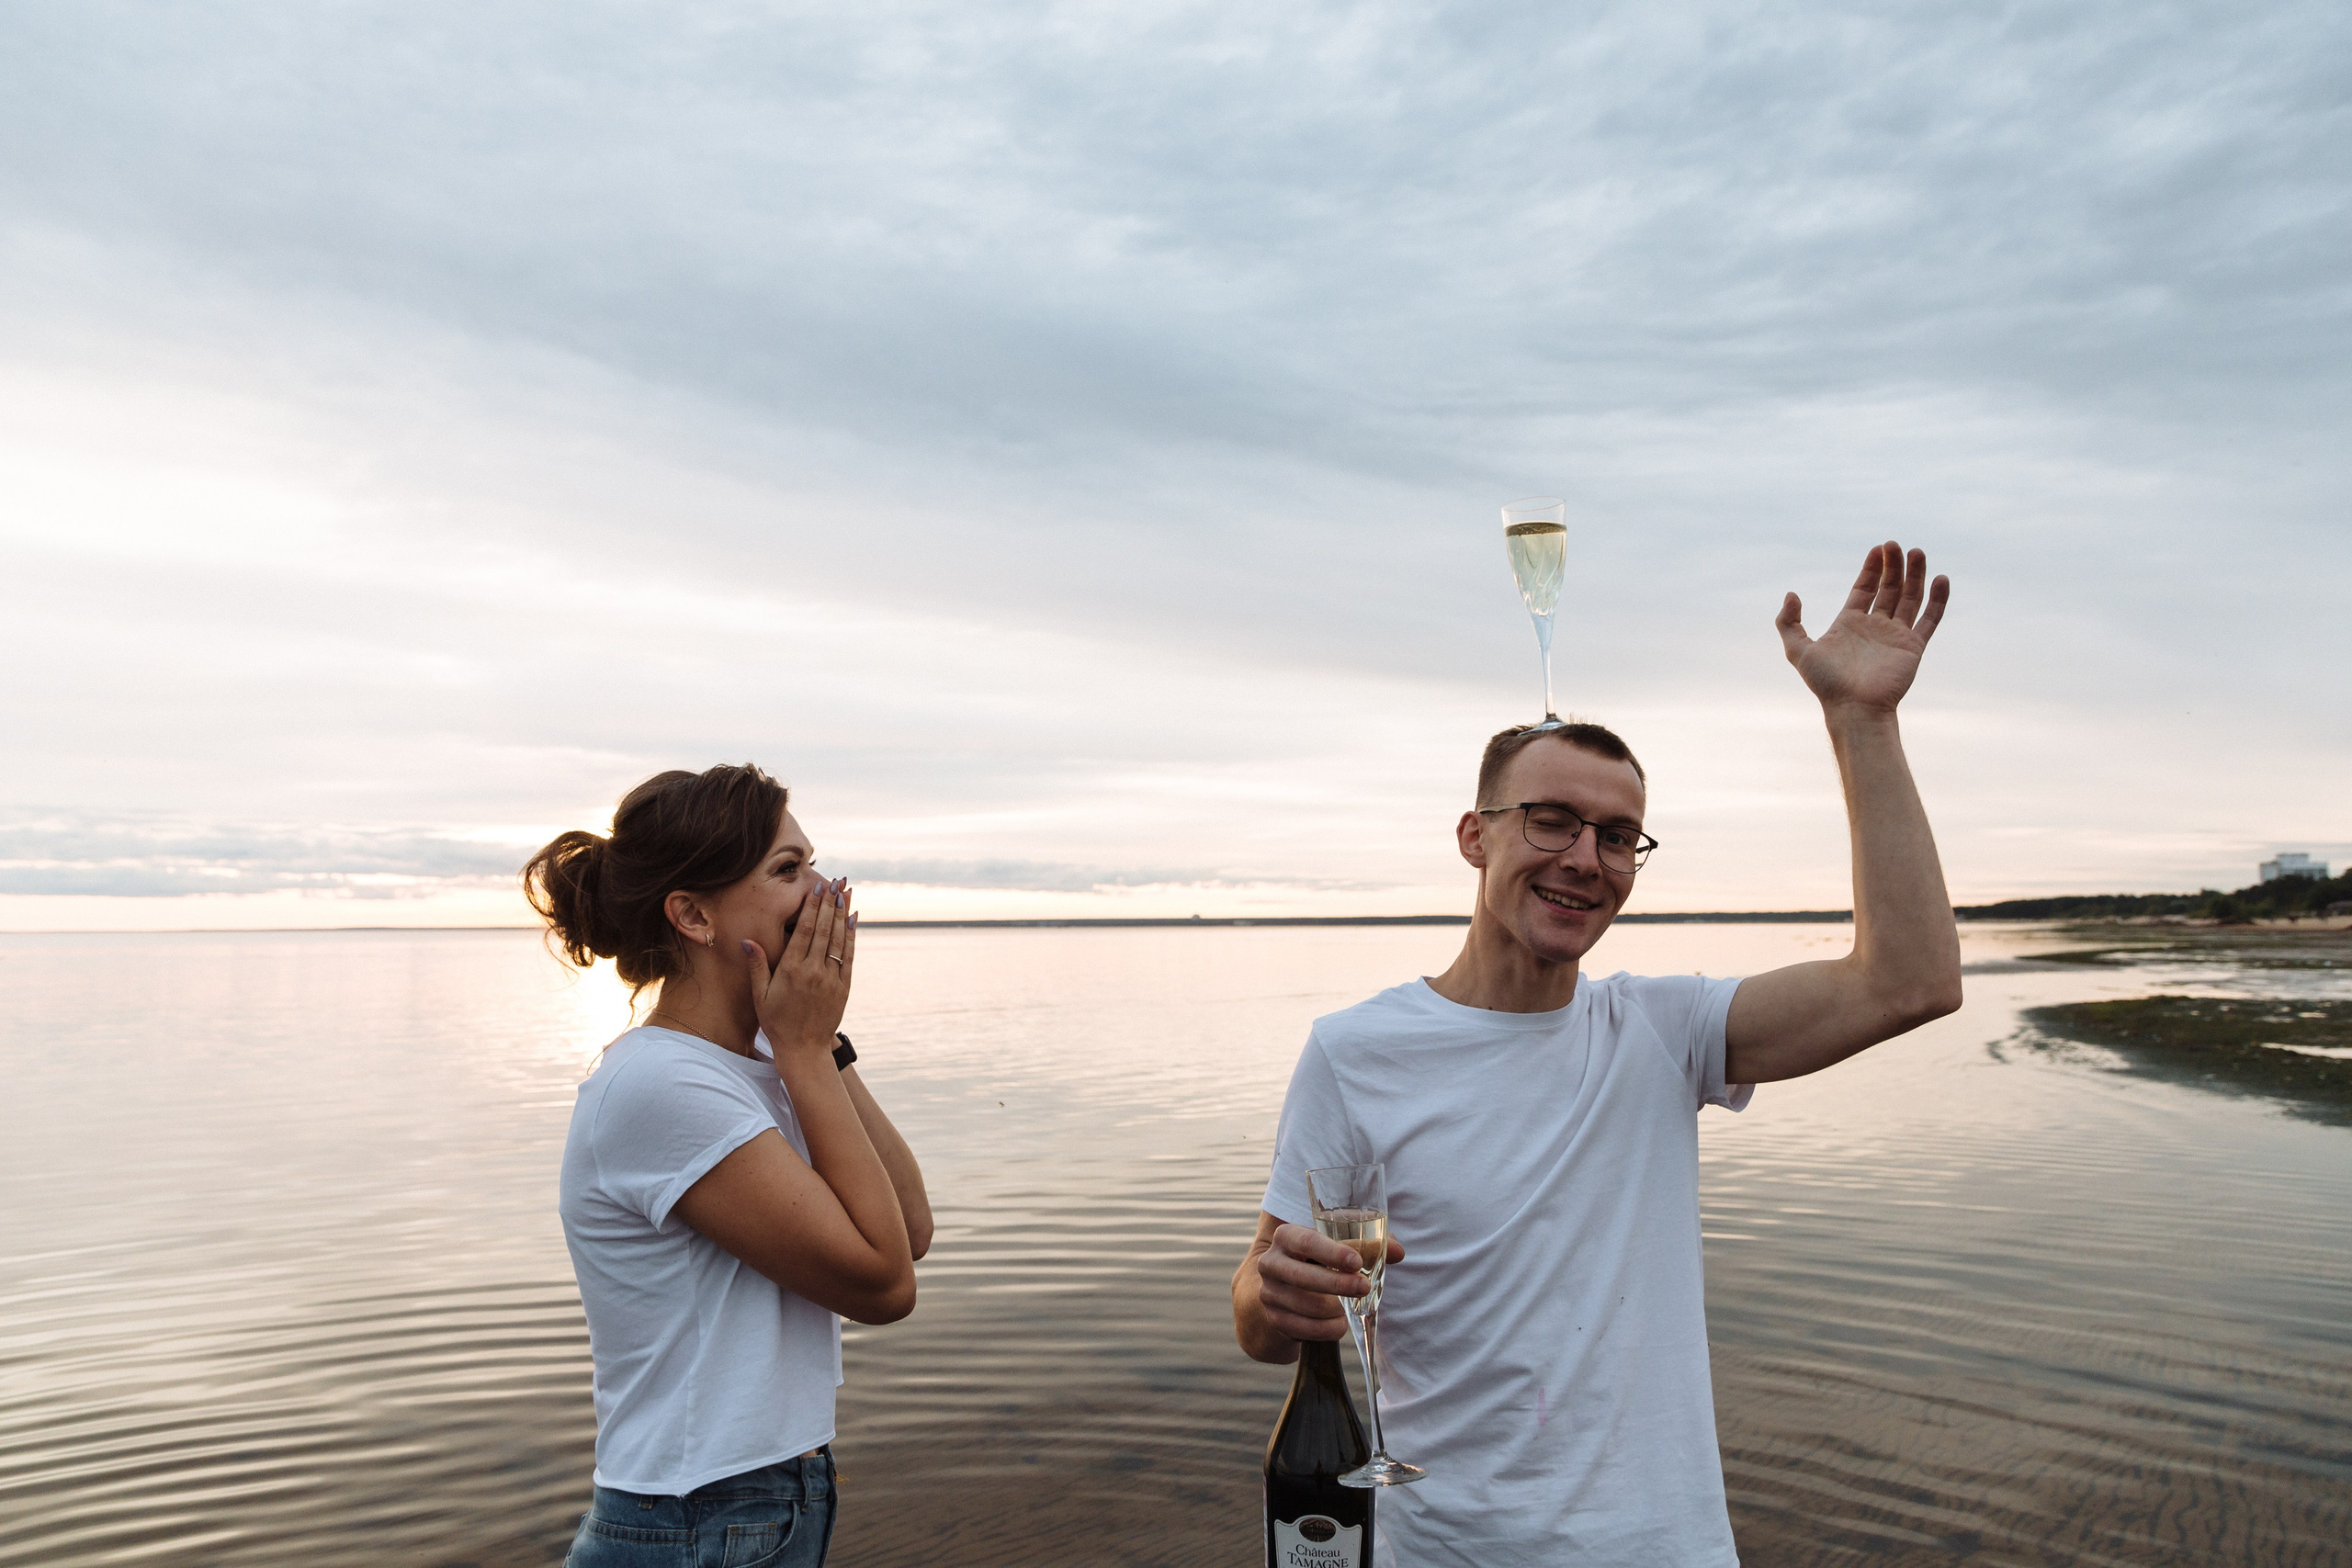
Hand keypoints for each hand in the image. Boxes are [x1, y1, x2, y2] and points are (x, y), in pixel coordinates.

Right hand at [740, 877, 856, 1061]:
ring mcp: (831, 979)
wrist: (804, 1049)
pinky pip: (849, 956)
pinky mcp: (843, 987)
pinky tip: (853, 920)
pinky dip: (852, 936)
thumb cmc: (776, 1022)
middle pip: (824, 930)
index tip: (817, 889)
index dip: (812, 908)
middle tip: (836, 882)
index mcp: (791, 970)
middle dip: (830, 903)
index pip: (804, 931)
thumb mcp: (759, 996)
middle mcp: (813, 971)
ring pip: (840, 940)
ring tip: (847, 892)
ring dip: (843, 914)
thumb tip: (746, 941)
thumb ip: (756, 966)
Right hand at [1254, 1223, 1405, 1342]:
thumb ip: (1368, 1246)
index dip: (1333, 1253)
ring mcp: (1269, 1293)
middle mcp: (1270, 1263)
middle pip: (1304, 1277)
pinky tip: (1339, 1323)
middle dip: (1339, 1284)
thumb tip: (1398, 1251)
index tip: (1357, 1263)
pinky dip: (1329, 1329)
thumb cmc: (1319, 1261)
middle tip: (1364, 1287)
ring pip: (1309, 1307)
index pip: (1307, 1242)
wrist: (1283, 1289)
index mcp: (1286, 1237)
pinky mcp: (1274, 1319)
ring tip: (1349, 1308)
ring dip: (1337, 1310)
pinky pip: (1306, 1329)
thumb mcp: (1338, 1248)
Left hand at [1776, 542, 1949, 715]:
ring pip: (1909, 598)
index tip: (1877, 549)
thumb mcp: (1797, 650)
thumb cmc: (1826, 683)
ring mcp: (1896, 636)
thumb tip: (1791, 594)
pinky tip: (1940, 579)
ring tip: (1918, 552)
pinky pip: (1929, 619)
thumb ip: (1788, 622)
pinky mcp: (1913, 647)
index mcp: (1850, 624)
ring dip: (1915, 575)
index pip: (1864, 589)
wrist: (1854, 708)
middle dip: (1892, 566)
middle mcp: (1875, 627)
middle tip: (1894, 545)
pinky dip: (1937, 599)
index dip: (1871, 569)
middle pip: (1888, 589)